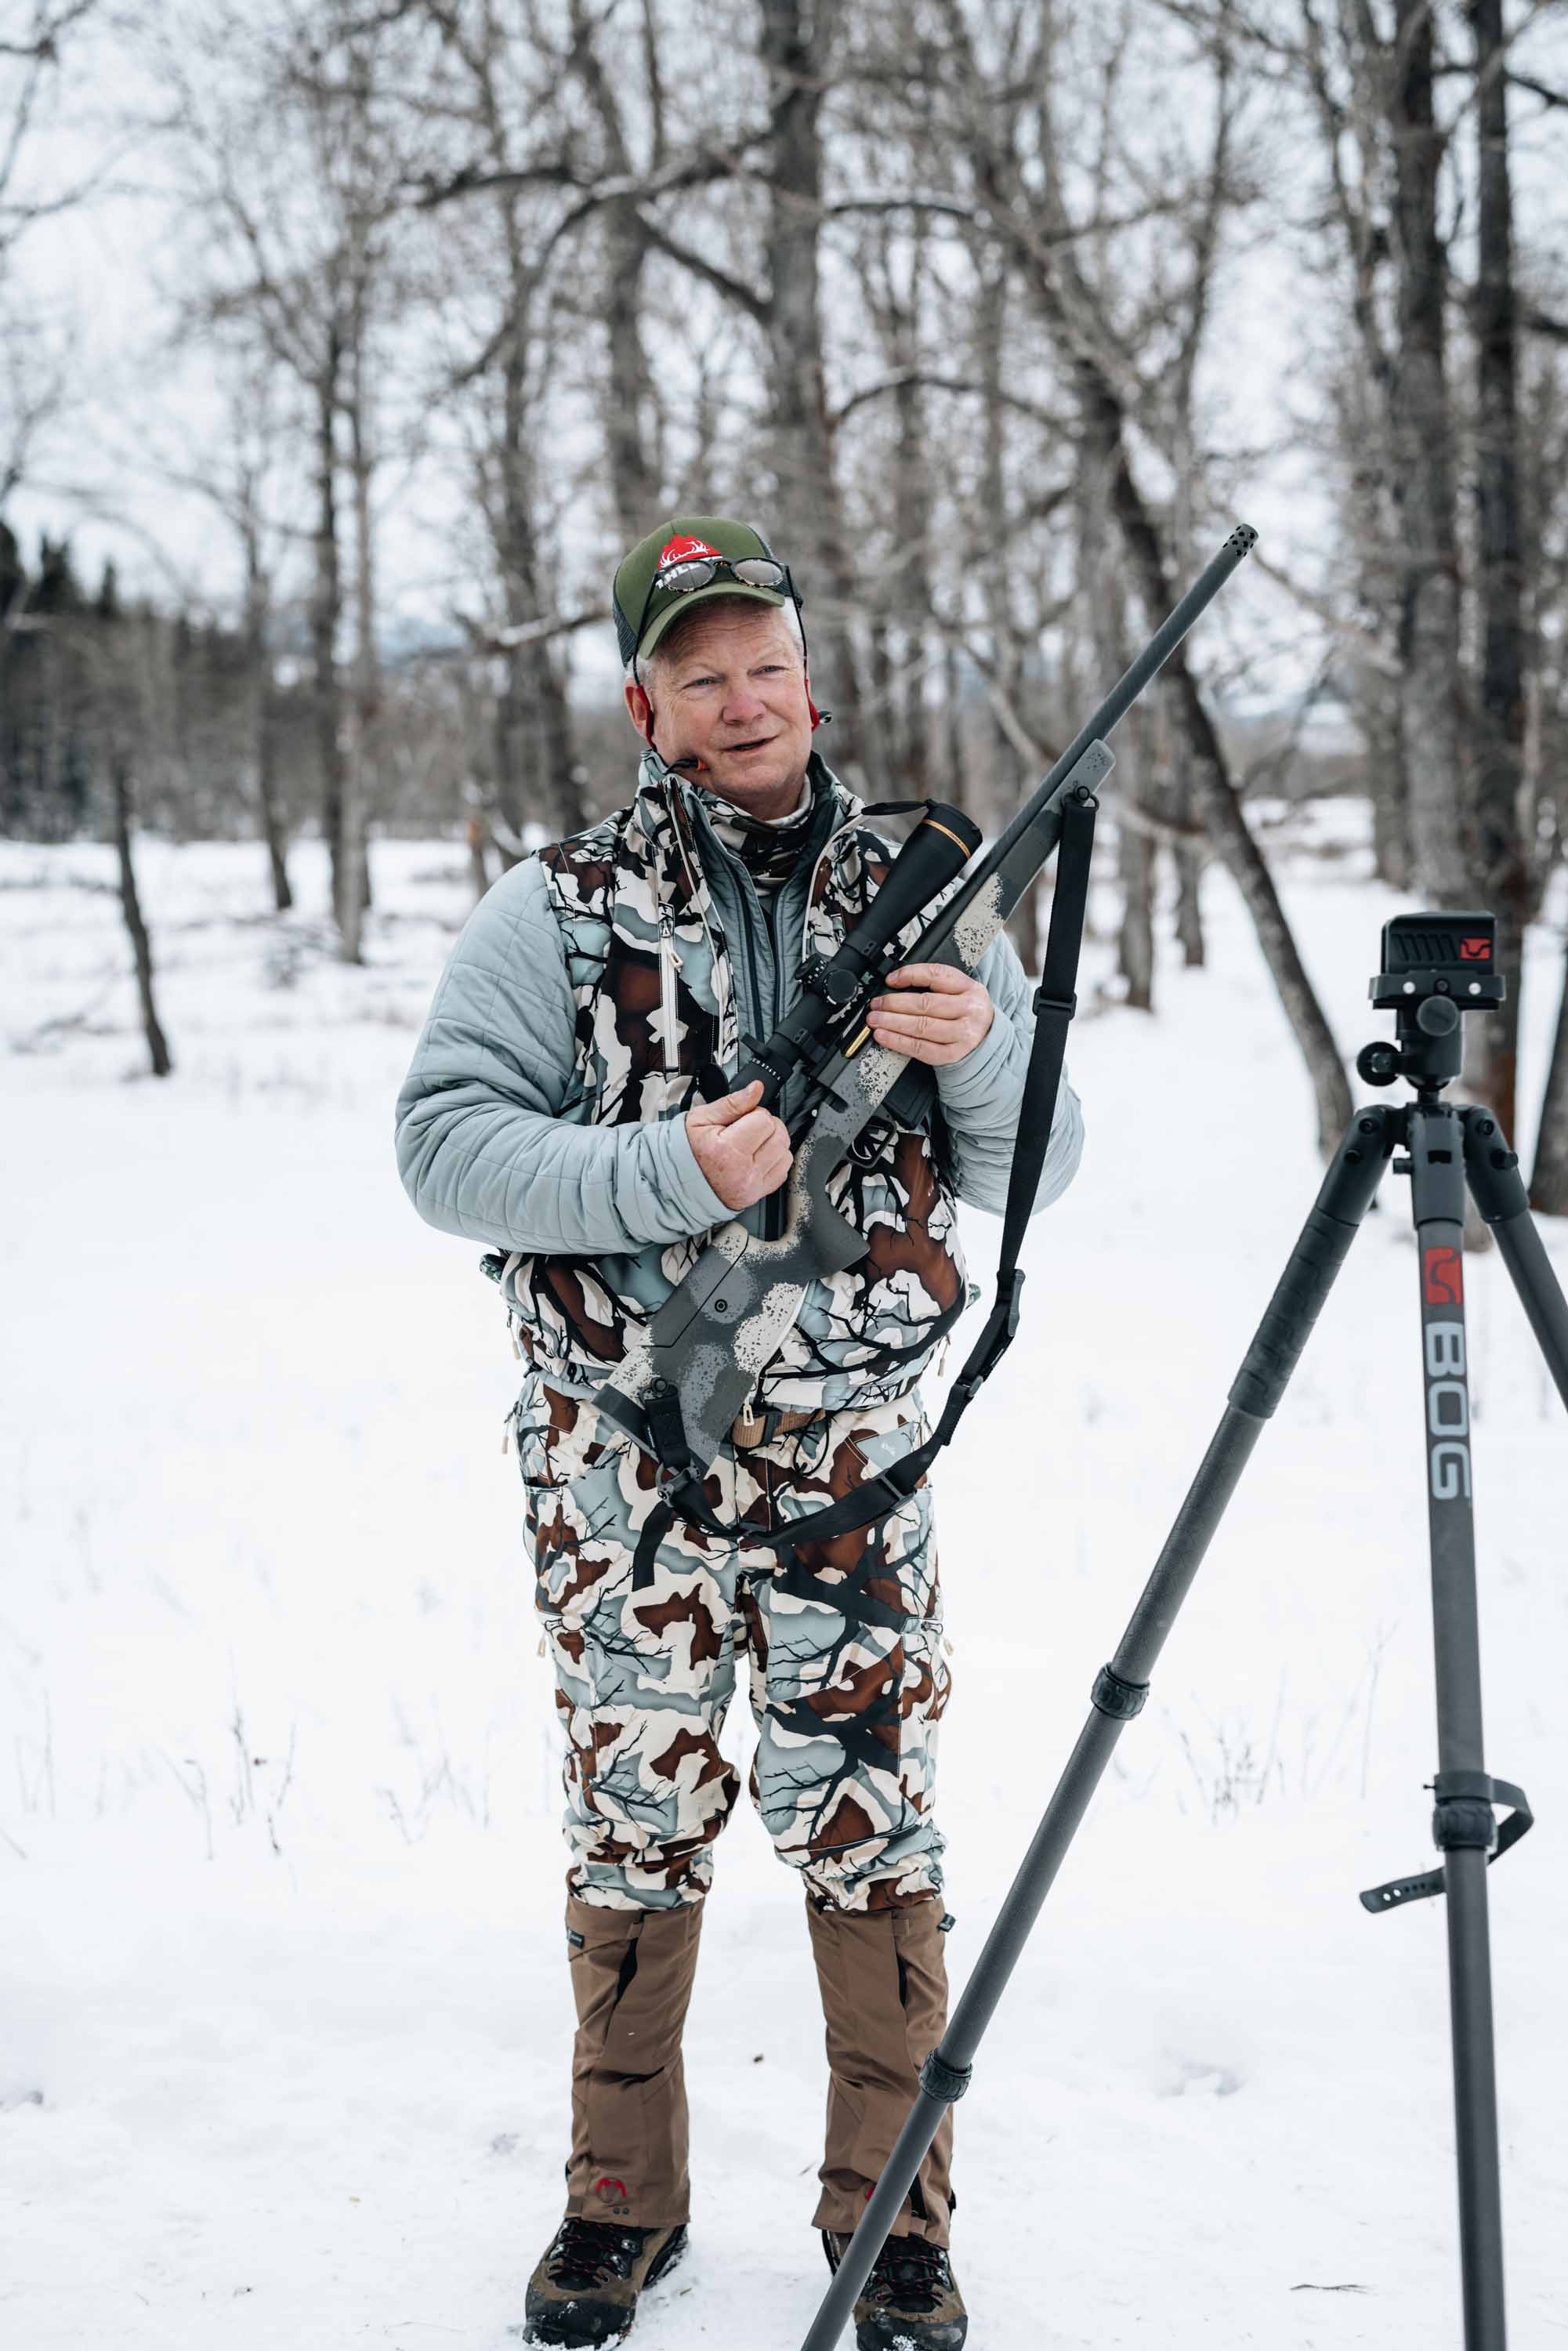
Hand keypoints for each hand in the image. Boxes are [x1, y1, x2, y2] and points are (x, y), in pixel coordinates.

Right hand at [685, 1079, 793, 1210]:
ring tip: (752, 1143)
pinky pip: (782, 1171)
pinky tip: (756, 1158)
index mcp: (726, 1150)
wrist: (678, 1183)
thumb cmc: (686, 1151)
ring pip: (785, 1153)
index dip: (754, 1113)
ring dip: (773, 1143)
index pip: (764, 1120)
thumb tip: (756, 1089)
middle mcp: (742, 1171)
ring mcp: (752, 1185)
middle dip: (767, 1126)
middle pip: (779, 1136)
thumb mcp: (701, 1119)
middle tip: (748, 1129)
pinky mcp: (757, 1195)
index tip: (741, 1119)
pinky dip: (774, 1161)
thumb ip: (732, 1103)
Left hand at [866, 963, 994, 1065]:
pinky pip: (921, 1048)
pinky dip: (898, 1042)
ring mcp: (963, 1034)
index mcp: (970, 988)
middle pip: (925, 1004)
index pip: (937, 975)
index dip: (910, 975)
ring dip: (892, 1023)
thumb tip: (895, 984)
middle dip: (894, 1003)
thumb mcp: (961, 992)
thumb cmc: (967, 1014)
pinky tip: (885, 1036)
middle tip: (876, 1004)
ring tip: (875, 1020)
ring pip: (921, 1026)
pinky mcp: (954, 1054)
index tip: (890, 980)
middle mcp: (969, 1010)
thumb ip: (935, 985)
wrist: (988, 1040)